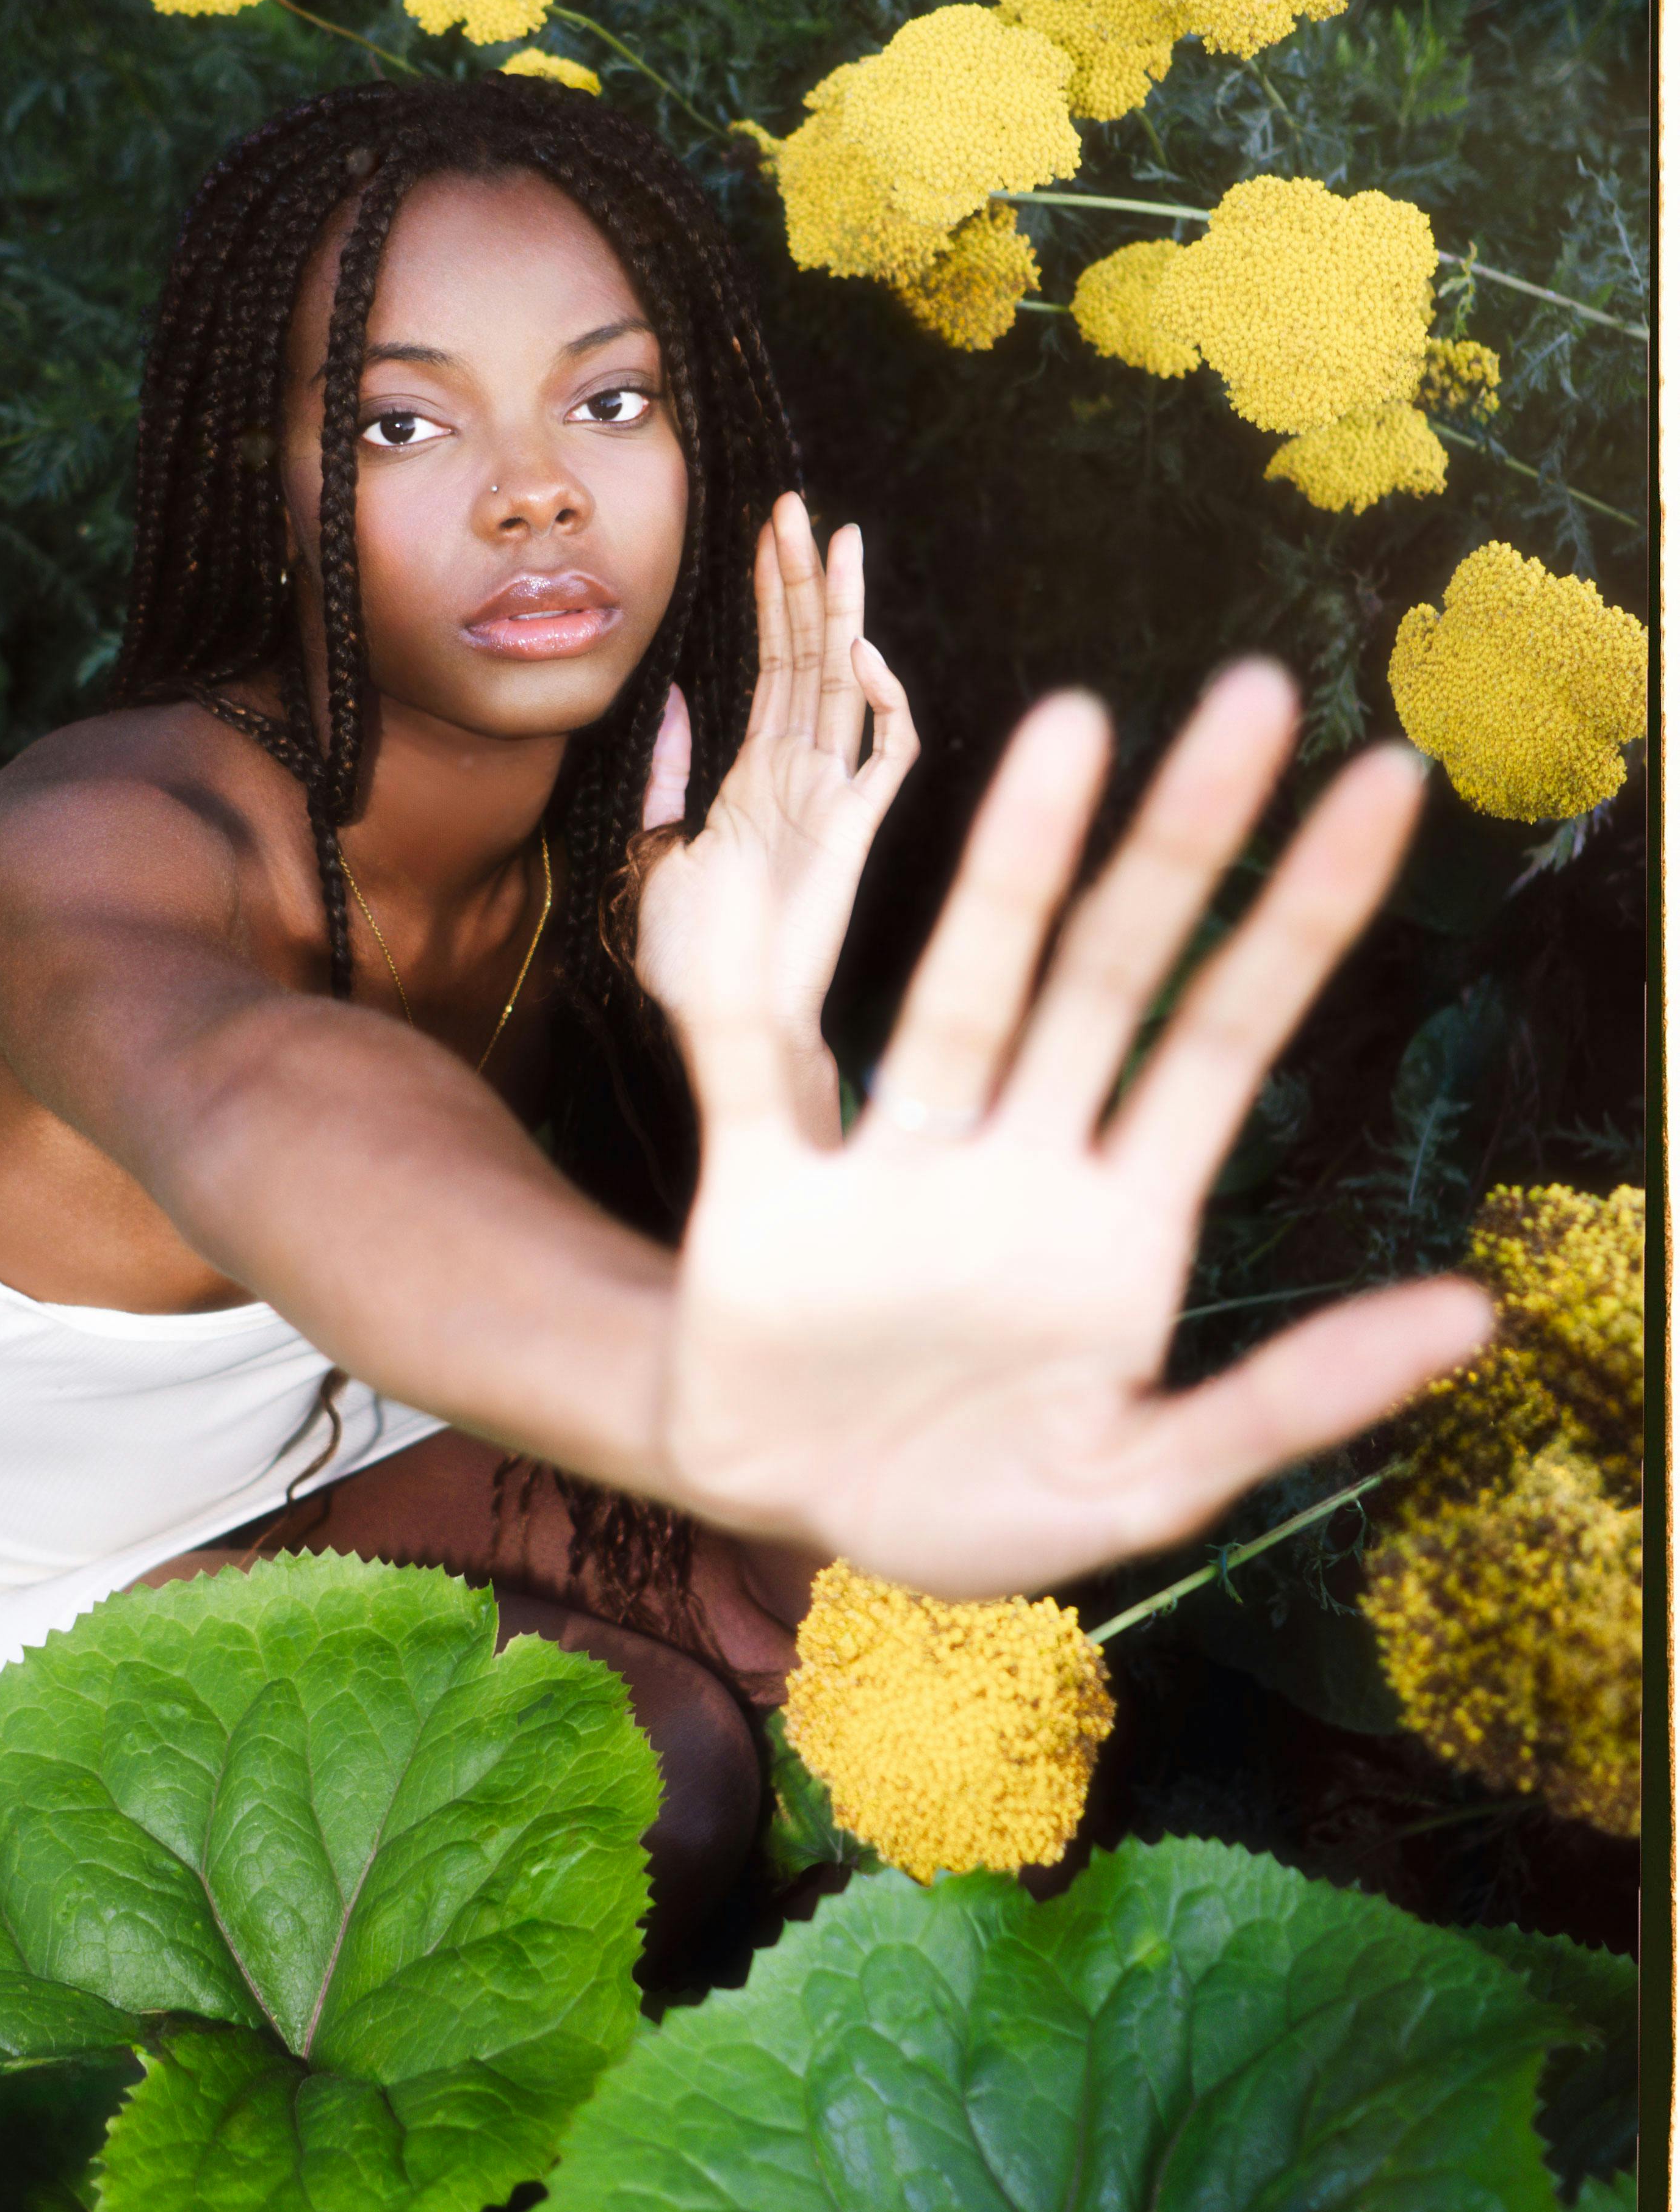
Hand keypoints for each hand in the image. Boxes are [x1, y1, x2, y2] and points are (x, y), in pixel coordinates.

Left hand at [634, 494, 917, 1130]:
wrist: (724, 1031)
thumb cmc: (698, 965)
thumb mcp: (651, 855)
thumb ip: (663, 780)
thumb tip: (667, 700)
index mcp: (755, 778)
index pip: (768, 667)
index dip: (768, 601)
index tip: (764, 534)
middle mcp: (800, 777)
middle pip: (808, 658)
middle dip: (803, 581)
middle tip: (798, 507)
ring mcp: (832, 801)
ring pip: (845, 687)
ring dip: (840, 614)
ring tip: (836, 540)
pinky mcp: (855, 835)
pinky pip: (885, 758)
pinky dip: (881, 705)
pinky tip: (859, 654)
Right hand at [657, 660, 1493, 1602]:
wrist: (794, 1515)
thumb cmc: (984, 1498)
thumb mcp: (1151, 1481)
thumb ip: (1299, 1399)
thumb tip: (1478, 1309)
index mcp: (1119, 1223)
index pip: (1224, 1038)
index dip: (1300, 917)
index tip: (1385, 785)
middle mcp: (1017, 1159)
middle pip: (1113, 976)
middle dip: (1183, 843)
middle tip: (1258, 697)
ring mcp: (894, 1168)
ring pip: (963, 992)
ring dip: (1013, 870)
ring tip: (1074, 729)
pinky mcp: (765, 1199)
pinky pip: (752, 1084)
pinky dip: (733, 996)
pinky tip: (732, 889)